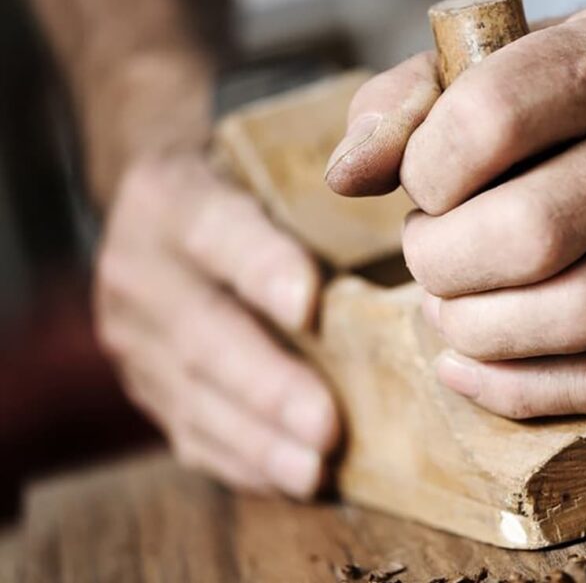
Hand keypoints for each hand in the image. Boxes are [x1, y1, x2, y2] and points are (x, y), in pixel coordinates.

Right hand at [94, 153, 338, 497]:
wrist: (157, 210)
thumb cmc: (241, 182)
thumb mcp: (261, 160)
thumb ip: (317, 184)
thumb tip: (398, 208)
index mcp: (172, 197)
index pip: (217, 231)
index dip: (262, 268)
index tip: (310, 303)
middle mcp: (139, 268)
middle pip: (203, 333)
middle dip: (268, 385)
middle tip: (325, 426)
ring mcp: (132, 336)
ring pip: (193, 396)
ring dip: (258, 440)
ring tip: (313, 470)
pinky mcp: (145, 384)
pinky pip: (188, 430)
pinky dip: (241, 461)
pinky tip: (289, 479)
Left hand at [325, 4, 585, 417]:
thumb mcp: (513, 55)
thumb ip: (413, 101)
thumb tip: (346, 176)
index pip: (490, 122)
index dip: (424, 170)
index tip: (422, 185)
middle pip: (531, 236)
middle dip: (441, 264)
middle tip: (428, 254)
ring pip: (575, 320)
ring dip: (477, 332)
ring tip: (449, 308)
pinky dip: (520, 390)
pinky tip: (471, 366)